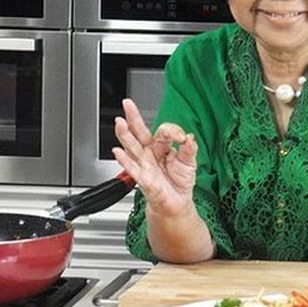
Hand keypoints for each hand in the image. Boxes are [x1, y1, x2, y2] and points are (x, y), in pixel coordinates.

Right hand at [112, 98, 197, 216]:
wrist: (176, 203)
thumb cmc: (180, 181)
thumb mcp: (189, 162)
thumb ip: (189, 149)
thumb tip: (189, 137)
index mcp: (161, 146)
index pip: (164, 131)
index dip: (173, 132)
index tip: (182, 138)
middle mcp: (150, 152)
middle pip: (140, 132)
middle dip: (133, 117)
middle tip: (127, 104)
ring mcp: (144, 164)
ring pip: (132, 146)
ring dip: (125, 135)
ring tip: (119, 123)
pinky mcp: (143, 178)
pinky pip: (132, 168)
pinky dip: (124, 160)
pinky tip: (118, 151)